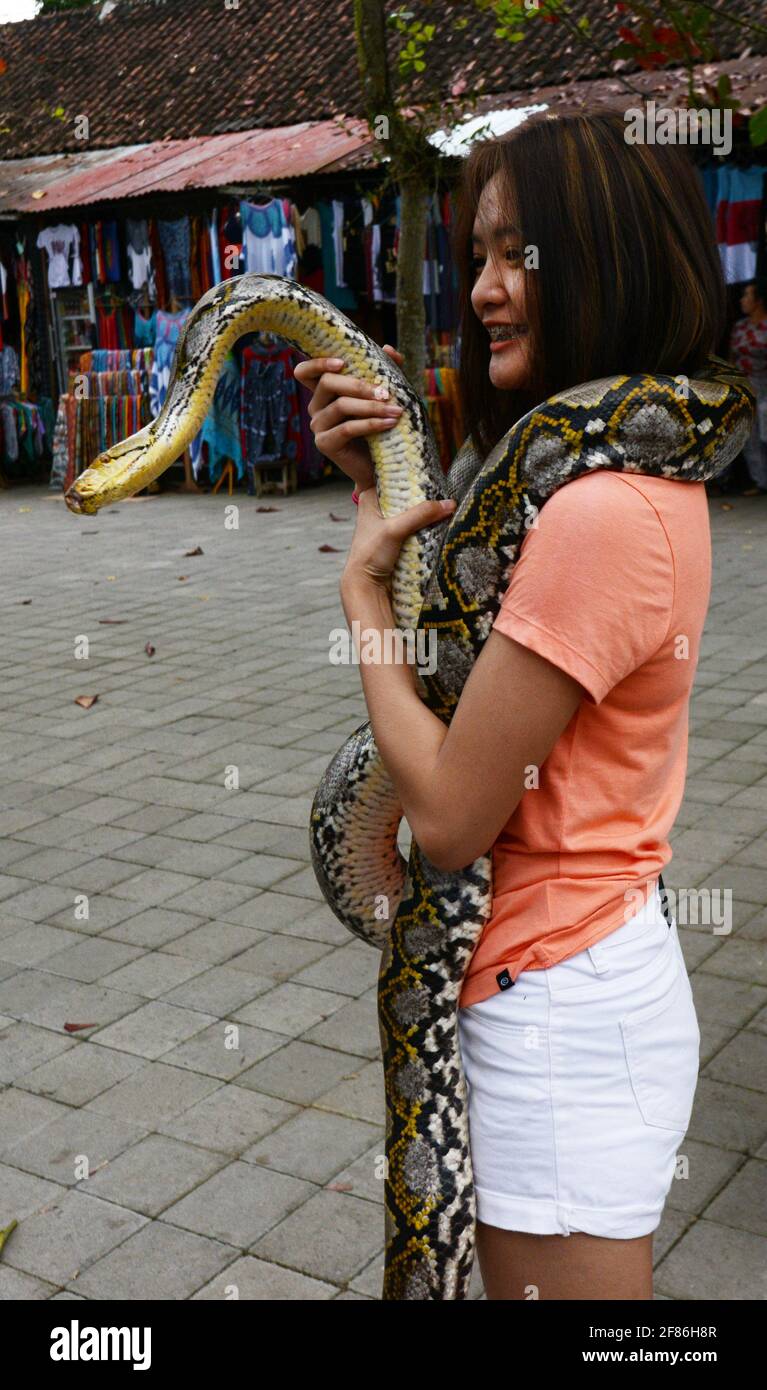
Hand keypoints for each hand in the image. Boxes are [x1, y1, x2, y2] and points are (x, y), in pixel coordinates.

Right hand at [293, 344, 404, 492]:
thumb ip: (389, 371)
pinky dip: (371, 424)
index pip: (305, 372)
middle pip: (327, 383)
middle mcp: (316, 407)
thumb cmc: (383, 427)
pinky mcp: (325, 444)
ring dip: (371, 407)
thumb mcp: (387, 395)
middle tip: (386, 393)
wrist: (383, 466)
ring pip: (340, 405)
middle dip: (359, 385)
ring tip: (395, 411)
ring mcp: (318, 426)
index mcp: (325, 392)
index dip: (317, 363)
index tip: (342, 362)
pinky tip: (390, 423)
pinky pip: (347, 428)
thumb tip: (388, 348)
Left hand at [341, 484, 455, 596]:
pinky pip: (417, 527)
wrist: (367, 586)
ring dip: (427, 514)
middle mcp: (379, 508)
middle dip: (424, 497)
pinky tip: (441, 522)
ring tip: (447, 505)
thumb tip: (450, 504)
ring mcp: (389, 524)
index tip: (434, 474)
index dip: (413, 477)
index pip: (395, 479)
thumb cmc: (370, 554)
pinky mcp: (399, 539)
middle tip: (445, 491)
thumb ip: (421, 515)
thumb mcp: (394, 529)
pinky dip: (426, 527)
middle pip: (407, 496)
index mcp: (370, 498)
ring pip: (414, 512)